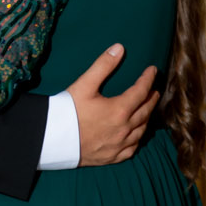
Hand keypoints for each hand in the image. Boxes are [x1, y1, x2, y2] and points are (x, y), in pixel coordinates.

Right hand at [67, 47, 159, 165]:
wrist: (52, 140)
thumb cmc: (67, 111)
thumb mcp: (84, 85)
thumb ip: (103, 65)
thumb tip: (119, 48)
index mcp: (120, 110)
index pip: (141, 91)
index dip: (148, 79)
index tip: (152, 70)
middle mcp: (124, 129)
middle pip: (145, 111)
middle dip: (151, 99)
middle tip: (154, 91)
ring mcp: (119, 145)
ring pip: (141, 130)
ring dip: (146, 118)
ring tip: (146, 110)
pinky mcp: (112, 157)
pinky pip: (132, 148)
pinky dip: (137, 138)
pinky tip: (135, 135)